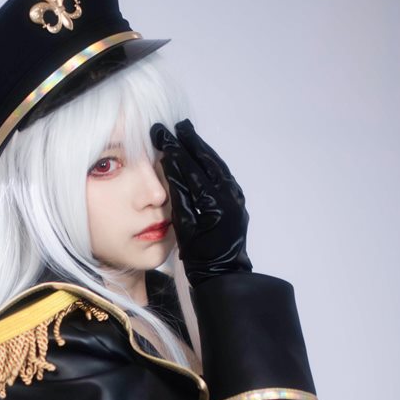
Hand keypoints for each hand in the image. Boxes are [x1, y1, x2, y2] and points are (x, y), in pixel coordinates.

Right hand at [150, 119, 253, 286]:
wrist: (223, 274)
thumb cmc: (198, 257)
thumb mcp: (183, 225)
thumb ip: (178, 193)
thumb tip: (170, 163)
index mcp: (214, 203)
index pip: (191, 168)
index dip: (174, 150)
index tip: (161, 134)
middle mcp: (230, 195)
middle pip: (207, 160)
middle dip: (190, 141)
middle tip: (175, 126)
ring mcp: (236, 196)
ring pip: (216, 164)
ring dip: (201, 148)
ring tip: (186, 133)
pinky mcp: (237, 199)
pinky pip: (222, 173)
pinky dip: (210, 161)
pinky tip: (201, 154)